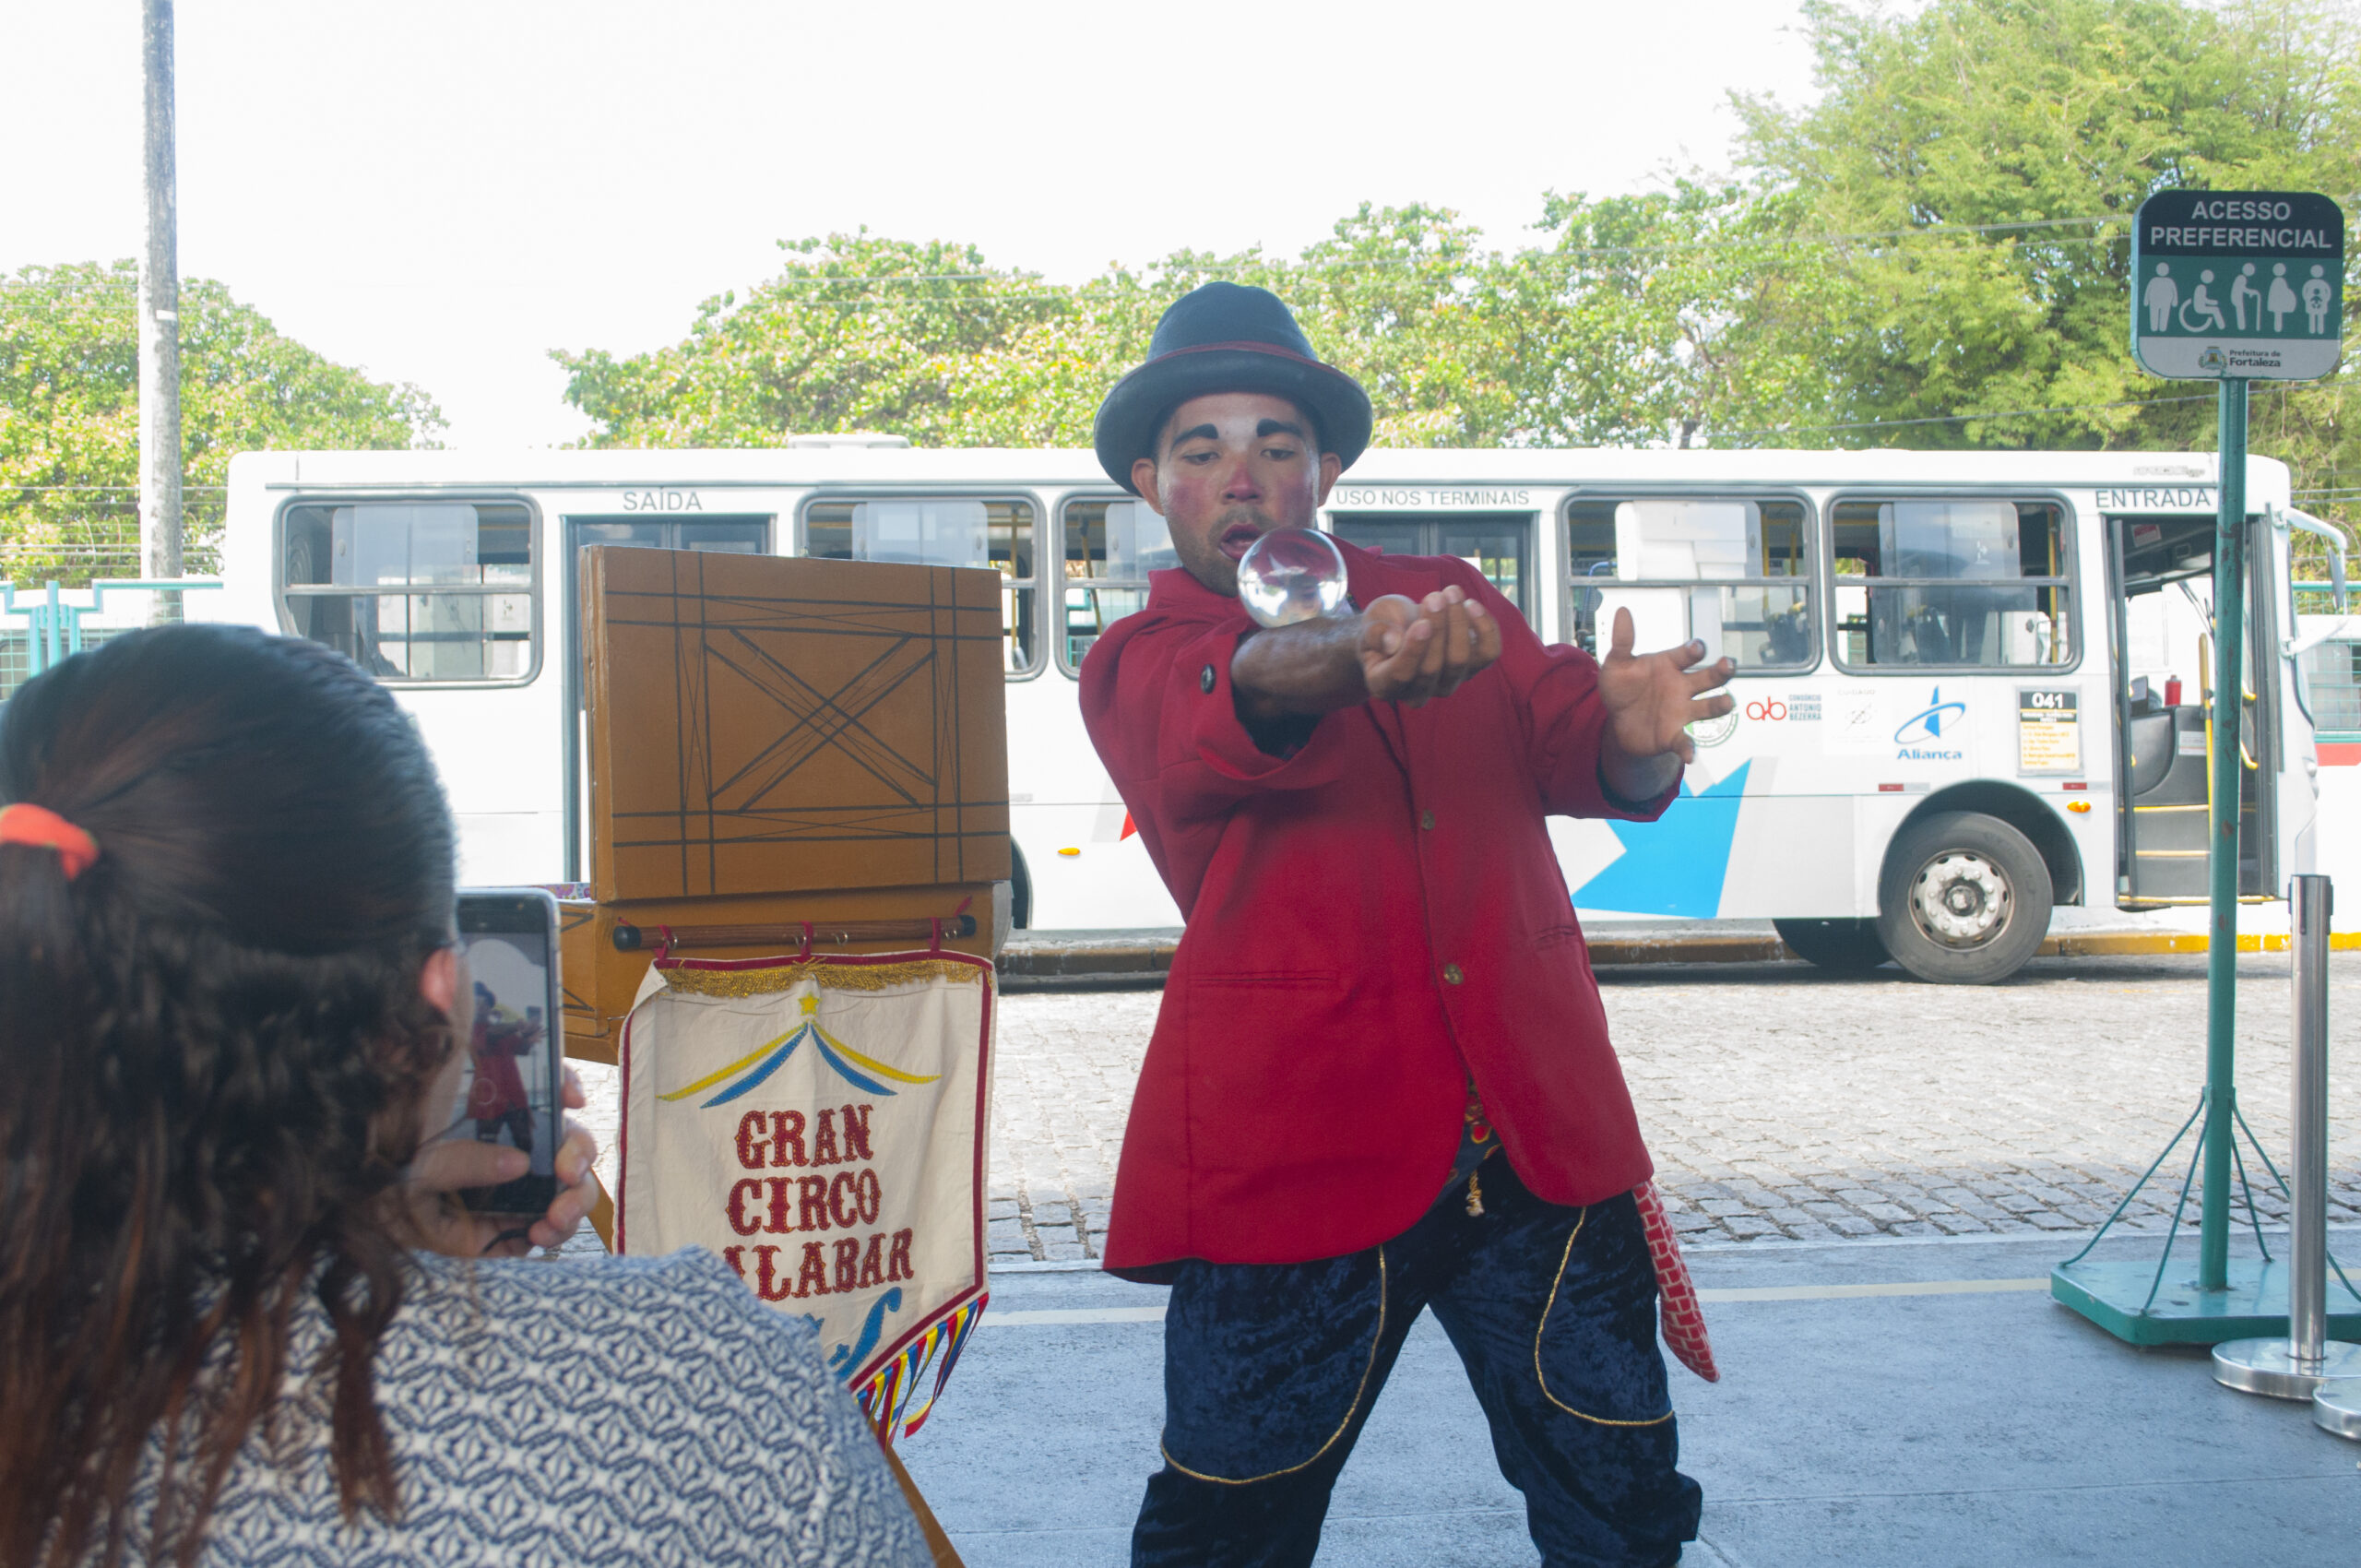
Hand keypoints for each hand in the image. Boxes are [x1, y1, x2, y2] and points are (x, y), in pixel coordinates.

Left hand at [403, 1065, 600, 1258]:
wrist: (366, 1230)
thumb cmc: (386, 1179)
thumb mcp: (418, 1163)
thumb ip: (463, 1160)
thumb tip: (520, 1163)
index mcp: (492, 1116)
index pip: (539, 1088)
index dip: (564, 1084)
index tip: (571, 1098)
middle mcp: (516, 1147)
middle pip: (569, 1139)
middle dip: (579, 1153)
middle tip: (568, 1173)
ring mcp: (521, 1188)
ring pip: (573, 1185)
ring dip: (577, 1199)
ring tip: (556, 1218)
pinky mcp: (517, 1226)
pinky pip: (555, 1227)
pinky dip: (559, 1232)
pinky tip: (540, 1235)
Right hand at [1358, 586, 1503, 706]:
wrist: (1404, 624)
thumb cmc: (1384, 624)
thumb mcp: (1370, 622)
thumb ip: (1375, 633)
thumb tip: (1392, 642)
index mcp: (1384, 684)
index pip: (1401, 675)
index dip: (1414, 650)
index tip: (1422, 623)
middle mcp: (1417, 692)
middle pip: (1433, 667)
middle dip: (1437, 627)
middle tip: (1436, 596)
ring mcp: (1447, 683)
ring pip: (1461, 661)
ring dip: (1459, 622)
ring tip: (1452, 592)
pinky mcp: (1471, 668)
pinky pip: (1488, 653)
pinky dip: (1485, 627)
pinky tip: (1471, 604)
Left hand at [1596, 607, 1734, 776]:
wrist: (1618, 722)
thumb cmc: (1623, 689)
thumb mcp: (1616, 664)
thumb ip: (1622, 641)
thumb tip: (1622, 611)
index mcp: (1670, 665)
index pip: (1688, 654)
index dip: (1694, 650)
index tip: (1697, 648)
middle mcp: (1683, 687)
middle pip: (1709, 677)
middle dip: (1721, 671)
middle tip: (1728, 665)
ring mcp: (1682, 711)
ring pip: (1708, 707)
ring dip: (1719, 704)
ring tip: (1727, 702)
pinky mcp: (1674, 735)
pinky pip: (1686, 741)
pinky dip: (1690, 748)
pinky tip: (1691, 755)